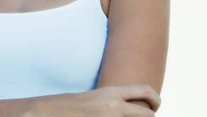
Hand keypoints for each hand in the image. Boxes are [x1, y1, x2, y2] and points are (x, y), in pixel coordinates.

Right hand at [32, 85, 160, 116]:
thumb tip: (127, 108)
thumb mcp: (96, 98)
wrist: (50, 112)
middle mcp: (113, 107)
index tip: (155, 107)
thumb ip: (113, 102)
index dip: (156, 99)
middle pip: (148, 115)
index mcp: (111, 93)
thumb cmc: (72, 106)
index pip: (145, 90)